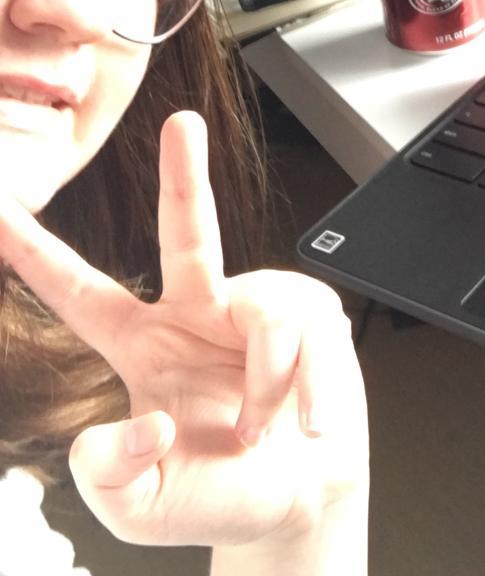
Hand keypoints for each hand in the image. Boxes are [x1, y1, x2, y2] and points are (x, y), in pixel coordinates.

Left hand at [0, 111, 367, 554]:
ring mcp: (256, 309)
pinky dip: (301, 391)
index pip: (80, 293)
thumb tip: (141, 422)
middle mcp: (199, 313)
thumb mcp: (140, 505)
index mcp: (143, 346)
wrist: (301, 501)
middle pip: (187, 230)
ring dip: (264, 390)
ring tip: (259, 429)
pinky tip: (303, 419)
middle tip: (182, 123)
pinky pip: (303, 338)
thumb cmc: (219, 494)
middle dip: (185, 172)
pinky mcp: (311, 313)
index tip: (1, 208)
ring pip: (262, 318)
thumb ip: (108, 475)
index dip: (37, 253)